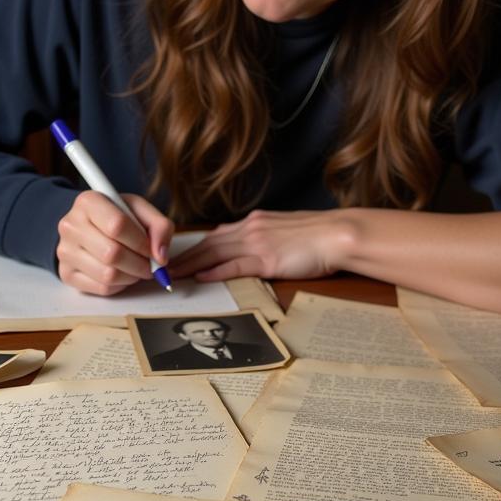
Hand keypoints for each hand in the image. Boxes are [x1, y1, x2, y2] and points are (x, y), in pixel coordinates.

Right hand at [57, 191, 173, 294]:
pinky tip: (122, 273)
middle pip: (112, 254)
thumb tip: (160, 257)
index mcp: (88, 202)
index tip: (152, 249)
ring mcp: (65, 251)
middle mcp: (70, 225)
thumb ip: (160, 226)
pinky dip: (120, 285)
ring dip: (132, 276)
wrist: (91, 226)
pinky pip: (102, 288)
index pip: (117, 225)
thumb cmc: (118, 216)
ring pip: (108, 275)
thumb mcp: (141, 210)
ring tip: (137, 268)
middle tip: (149, 265)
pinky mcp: (66, 273)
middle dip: (140, 264)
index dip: (141, 243)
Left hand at [171, 209, 348, 281]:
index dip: (195, 247)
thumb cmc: (319, 235)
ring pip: (215, 253)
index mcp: (256, 222)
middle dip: (183, 256)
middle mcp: (251, 229)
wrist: (338, 234)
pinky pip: (235, 265)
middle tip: (162, 267)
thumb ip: (265, 238)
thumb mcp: (285, 231)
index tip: (178, 256)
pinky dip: (215, 271)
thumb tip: (250, 249)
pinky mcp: (268, 259)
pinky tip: (201, 277)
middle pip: (208, 244)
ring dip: (190, 264)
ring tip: (172, 274)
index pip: (217, 235)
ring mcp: (258, 244)